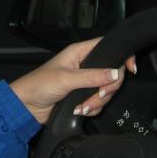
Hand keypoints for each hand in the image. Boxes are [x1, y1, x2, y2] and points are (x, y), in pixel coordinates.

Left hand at [9, 38, 136, 123]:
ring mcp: (85, 82)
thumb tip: (114, 73)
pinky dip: (91, 109)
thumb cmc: (38, 84)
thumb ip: (92, 76)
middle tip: (97, 95)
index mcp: (80, 52)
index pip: (108, 47)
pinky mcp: (83, 96)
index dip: (121, 56)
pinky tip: (79, 110)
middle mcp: (85, 65)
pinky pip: (99, 103)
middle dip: (107, 88)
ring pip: (106, 90)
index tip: (130, 69)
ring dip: (97, 102)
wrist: (26, 106)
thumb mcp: (66, 79)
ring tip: (81, 106)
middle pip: (112, 73)